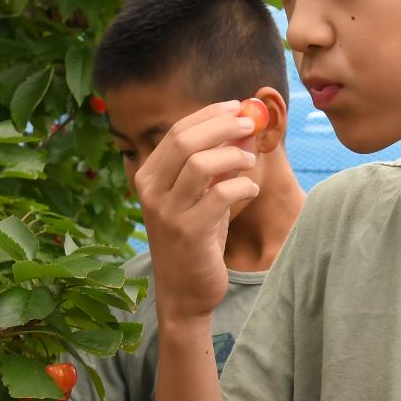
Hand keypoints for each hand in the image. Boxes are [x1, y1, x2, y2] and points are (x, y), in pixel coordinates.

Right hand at [132, 102, 260, 323]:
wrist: (184, 293)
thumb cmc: (196, 239)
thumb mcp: (201, 197)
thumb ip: (216, 164)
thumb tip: (243, 129)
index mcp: (148, 176)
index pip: (177, 131)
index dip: (209, 114)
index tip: (238, 107)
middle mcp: (150, 191)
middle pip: (184, 140)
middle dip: (222, 126)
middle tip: (251, 123)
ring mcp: (167, 212)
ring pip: (199, 164)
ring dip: (233, 155)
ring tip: (250, 161)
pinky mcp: (188, 232)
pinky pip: (220, 195)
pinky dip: (242, 186)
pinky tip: (251, 189)